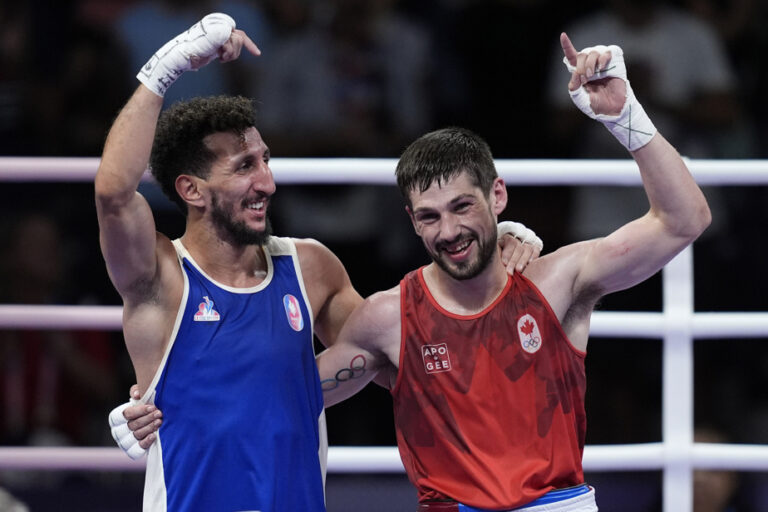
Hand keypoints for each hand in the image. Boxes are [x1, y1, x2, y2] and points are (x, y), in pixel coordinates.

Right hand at [108, 385, 161, 458]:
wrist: (154, 420)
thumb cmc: (145, 406)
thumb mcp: (141, 396)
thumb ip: (137, 391)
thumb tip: (137, 395)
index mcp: (116, 418)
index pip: (125, 414)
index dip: (139, 411)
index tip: (152, 407)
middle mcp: (118, 431)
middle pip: (132, 425)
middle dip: (147, 418)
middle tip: (159, 413)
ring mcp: (125, 442)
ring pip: (136, 435)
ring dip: (149, 428)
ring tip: (159, 421)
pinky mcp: (133, 451)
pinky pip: (138, 449)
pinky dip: (146, 442)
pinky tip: (154, 435)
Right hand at [138, 13, 260, 96]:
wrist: (180, 57)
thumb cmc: (192, 57)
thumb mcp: (211, 50)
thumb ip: (221, 45)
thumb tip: (232, 46)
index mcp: (216, 28)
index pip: (238, 34)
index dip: (249, 44)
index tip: (258, 54)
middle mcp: (217, 24)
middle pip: (240, 37)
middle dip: (236, 52)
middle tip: (224, 59)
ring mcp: (217, 26)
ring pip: (238, 40)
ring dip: (231, 53)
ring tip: (220, 58)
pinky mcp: (217, 31)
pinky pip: (232, 41)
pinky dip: (228, 52)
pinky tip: (219, 57)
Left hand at [499, 234, 540, 274]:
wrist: (508, 269)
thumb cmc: (497, 265)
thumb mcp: (495, 259)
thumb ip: (495, 256)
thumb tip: (490, 258)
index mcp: (504, 240)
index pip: (509, 242)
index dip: (507, 253)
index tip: (504, 263)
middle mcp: (515, 239)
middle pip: (518, 246)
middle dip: (513, 260)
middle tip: (509, 271)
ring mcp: (526, 243)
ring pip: (527, 248)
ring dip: (522, 260)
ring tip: (518, 270)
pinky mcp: (534, 248)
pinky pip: (535, 250)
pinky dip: (533, 256)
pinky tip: (529, 263)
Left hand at [560, 32, 624, 115]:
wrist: (614, 109)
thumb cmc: (597, 104)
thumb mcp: (581, 99)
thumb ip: (575, 89)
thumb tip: (575, 74)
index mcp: (580, 72)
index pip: (572, 56)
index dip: (567, 45)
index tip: (563, 35)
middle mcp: (590, 64)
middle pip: (582, 54)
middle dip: (581, 66)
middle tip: (586, 78)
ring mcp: (602, 62)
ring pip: (593, 51)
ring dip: (591, 63)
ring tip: (594, 75)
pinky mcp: (615, 61)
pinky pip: (608, 51)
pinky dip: (603, 58)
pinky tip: (602, 68)